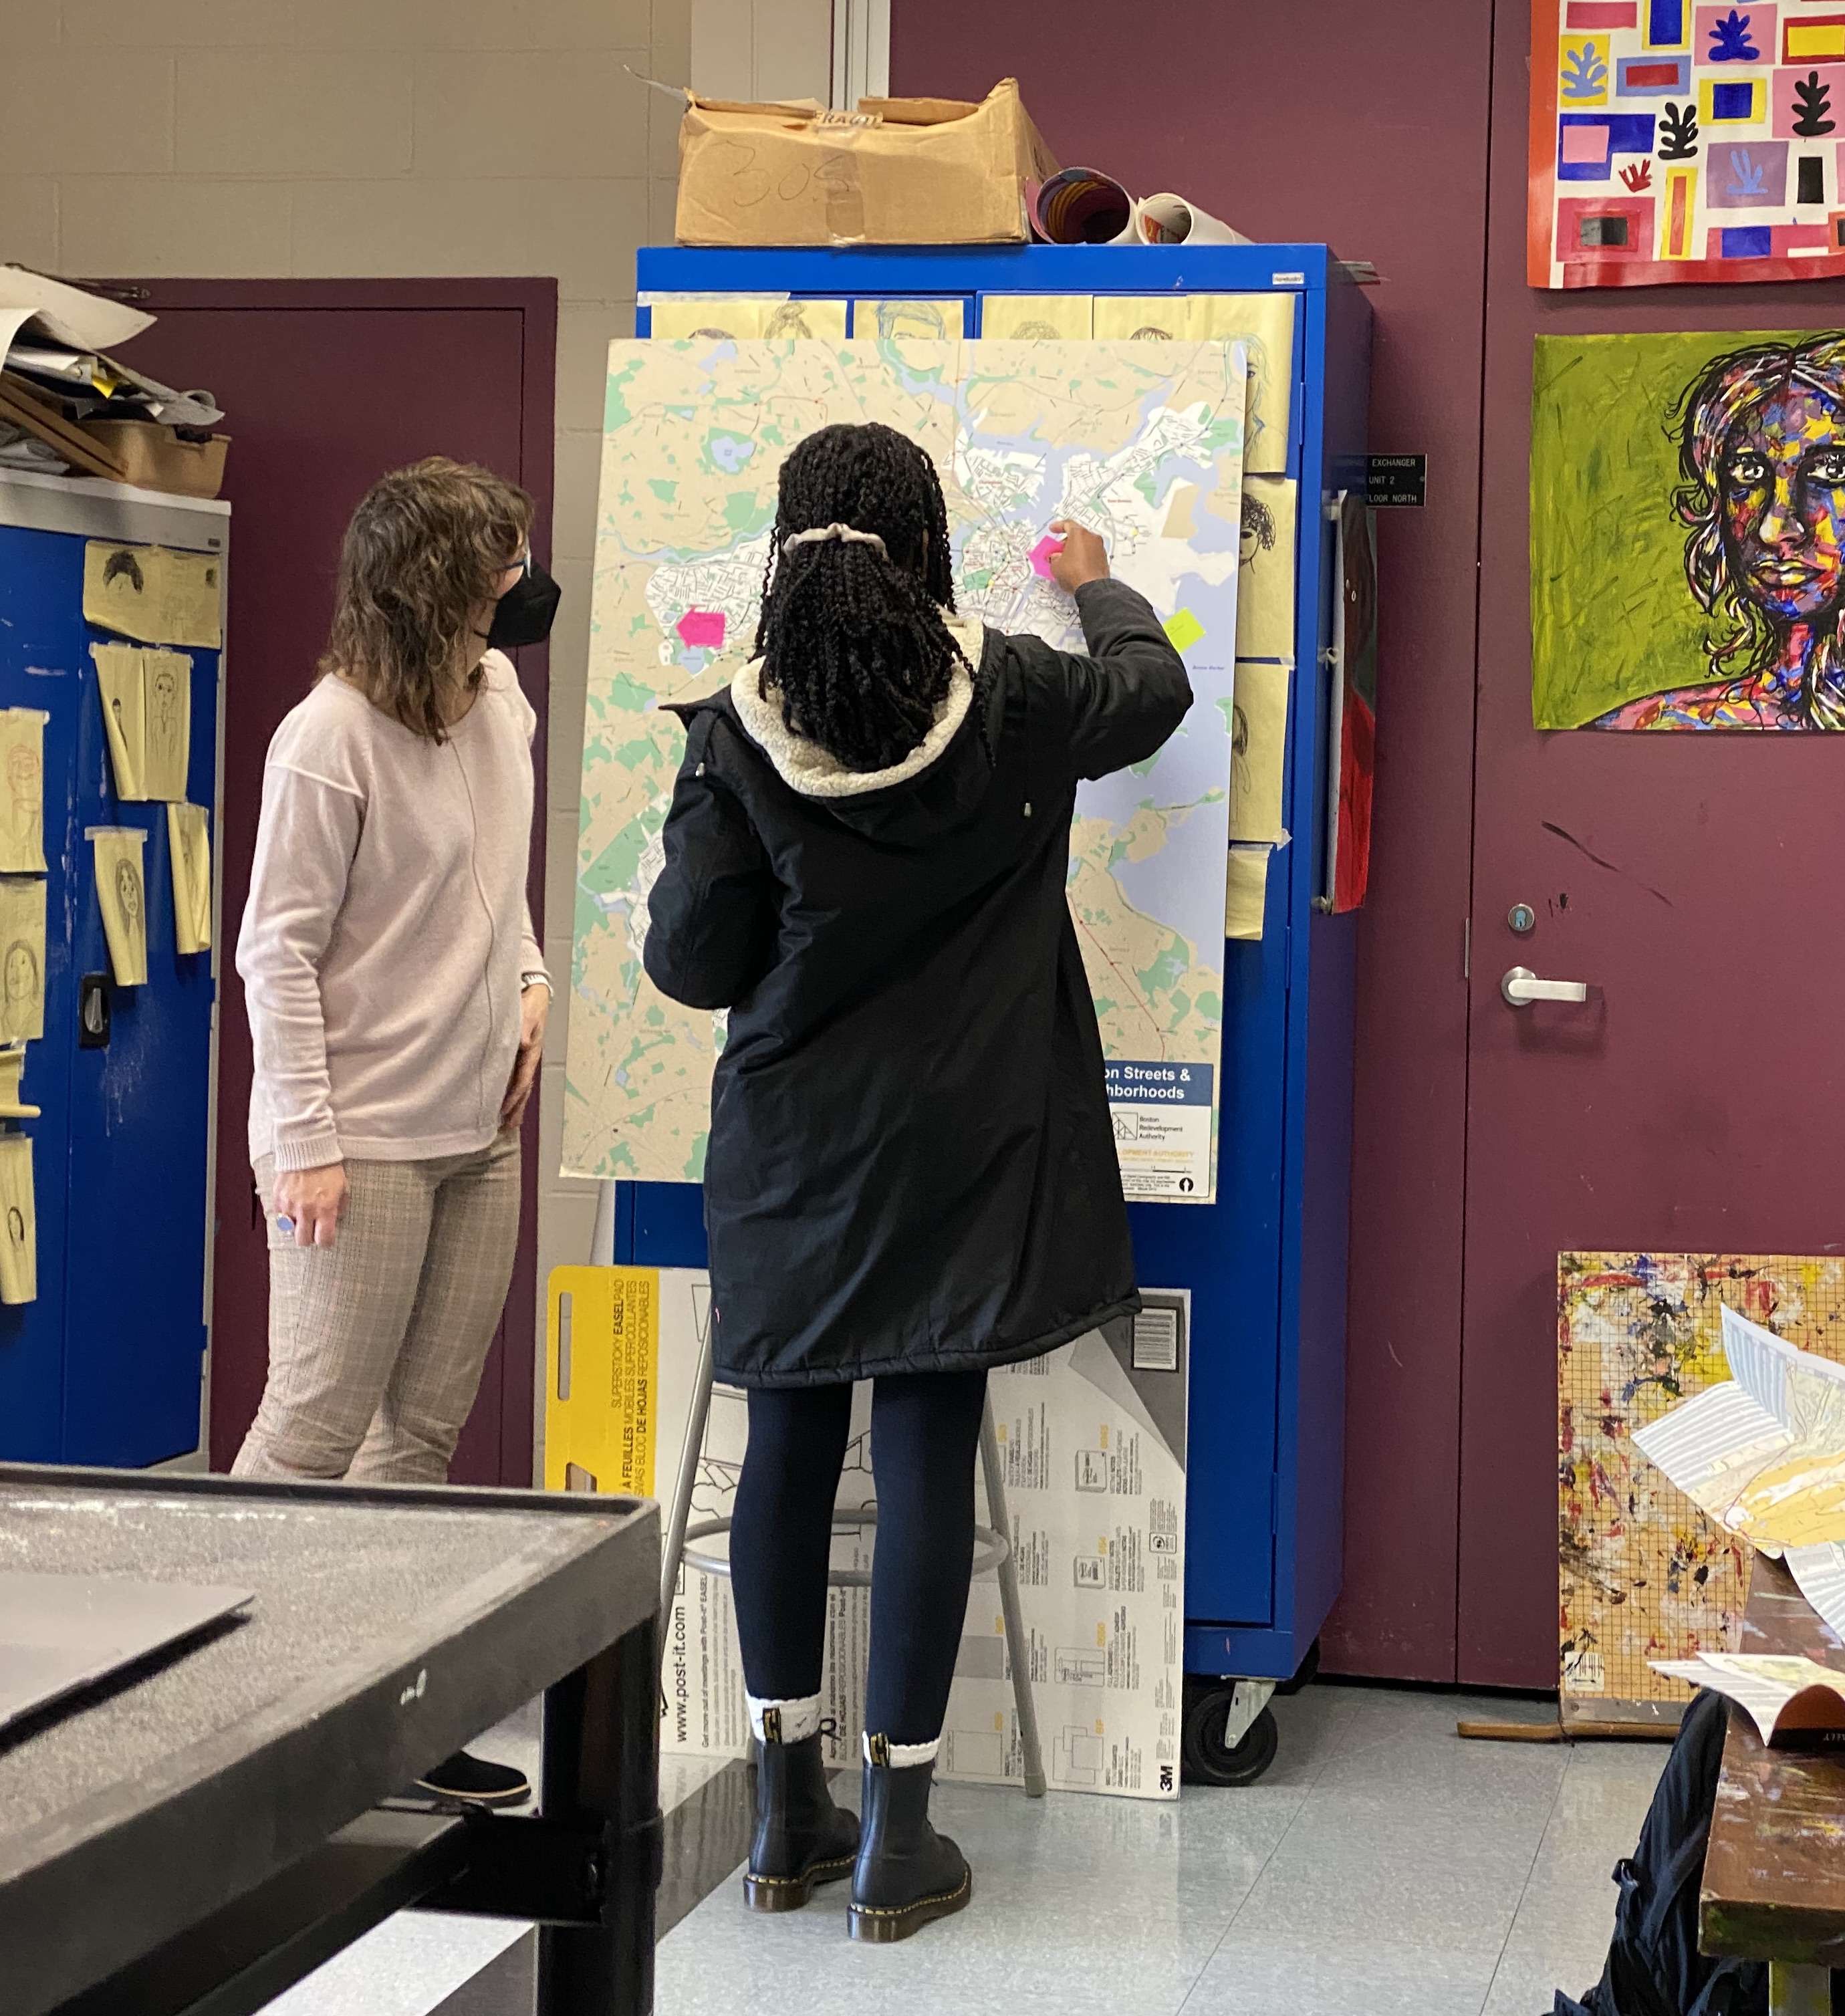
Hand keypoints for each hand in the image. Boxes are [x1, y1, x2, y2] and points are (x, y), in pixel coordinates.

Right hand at [274, 1162, 346, 1248]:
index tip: (325, 1238)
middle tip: (312, 1229)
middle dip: (308, 1237)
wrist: (307, 1152)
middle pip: (303, 1240)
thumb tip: (336, 1220)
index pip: (323, 1239)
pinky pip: (280, 1217)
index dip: (325, 1241)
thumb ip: (340, 1207)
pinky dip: (286, 1216)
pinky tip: (293, 1207)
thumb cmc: (328, 1170)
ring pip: (289, 1231)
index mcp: (325, 1209)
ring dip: (295, 1227)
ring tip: (301, 1218)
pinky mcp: (278, 1200)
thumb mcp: (343, 1188)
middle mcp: (306, 1210)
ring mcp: (290, 1206)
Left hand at [501, 982, 549, 1128]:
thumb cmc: (531, 1001)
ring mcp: (524, 1056)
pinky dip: (512, 1091)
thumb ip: (526, 1026)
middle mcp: (529, 1056)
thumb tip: (525, 1044)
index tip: (505, 1110)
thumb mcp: (529, 1011)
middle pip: (523, 1087)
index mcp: (532, 1051)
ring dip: (516, 1103)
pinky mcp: (518, 1052)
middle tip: (509, 1125)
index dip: (515, 1096)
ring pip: (520, 1084)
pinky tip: (506, 1098)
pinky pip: (515, 1076)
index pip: (523, 1079)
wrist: (534, 989)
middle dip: (517, 1106)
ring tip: (510, 1121)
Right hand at [1048, 520, 1108, 592]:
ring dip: (1075, 548)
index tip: (1052, 529)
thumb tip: (1055, 556)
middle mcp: (1092, 537)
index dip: (1058, 526)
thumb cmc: (1073, 573)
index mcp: (1079, 534)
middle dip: (1066, 541)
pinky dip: (1083, 555)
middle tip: (1057, 550)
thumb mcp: (1056, 566)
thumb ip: (1053, 557)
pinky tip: (1076, 565)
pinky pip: (1090, 552)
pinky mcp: (1104, 558)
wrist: (1093, 588)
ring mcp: (1100, 547)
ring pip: (1085, 543)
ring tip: (1066, 559)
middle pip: (1077, 534)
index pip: (1067, 524)